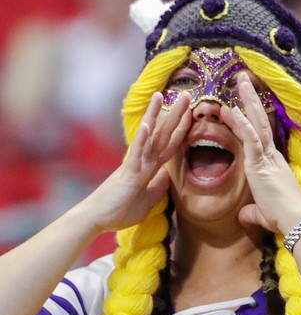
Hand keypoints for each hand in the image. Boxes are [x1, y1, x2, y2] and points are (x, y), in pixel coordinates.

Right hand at [80, 91, 191, 232]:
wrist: (95, 220)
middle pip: (162, 133)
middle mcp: (143, 160)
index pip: (169, 145)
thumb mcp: (146, 202)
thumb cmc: (117, 211)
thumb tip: (168, 177)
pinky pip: (137, 152)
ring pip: (150, 136)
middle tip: (185, 94)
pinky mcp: (128, 171)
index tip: (191, 113)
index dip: (180, 130)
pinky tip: (149, 123)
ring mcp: (135, 163)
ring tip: (161, 95)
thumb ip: (157, 188)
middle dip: (175, 114)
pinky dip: (143, 138)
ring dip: (156, 115)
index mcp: (148, 167)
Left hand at [221, 73, 300, 232]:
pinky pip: (250, 138)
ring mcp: (267, 157)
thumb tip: (244, 215)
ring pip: (256, 122)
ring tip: (240, 81)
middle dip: (251, 99)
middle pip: (261, 120)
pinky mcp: (261, 163)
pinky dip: (241, 123)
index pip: (261, 135)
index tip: (244, 103)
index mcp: (272, 164)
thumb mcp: (263, 213)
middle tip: (244, 79)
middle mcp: (271, 155)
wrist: (297, 221)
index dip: (252, 118)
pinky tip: (231, 110)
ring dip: (247, 101)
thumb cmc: (284, 218)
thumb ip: (252, 211)